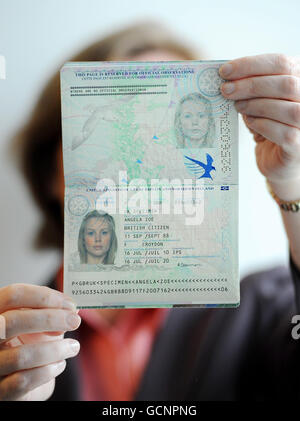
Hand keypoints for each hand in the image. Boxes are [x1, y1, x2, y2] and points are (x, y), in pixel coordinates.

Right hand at [0, 284, 80, 400]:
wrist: (20, 383)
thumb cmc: (29, 347)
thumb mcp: (36, 326)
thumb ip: (49, 314)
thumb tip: (70, 307)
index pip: (12, 295)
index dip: (43, 296)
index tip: (68, 304)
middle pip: (12, 321)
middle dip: (50, 319)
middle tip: (74, 321)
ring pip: (21, 355)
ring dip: (55, 349)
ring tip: (73, 347)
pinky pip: (23, 381)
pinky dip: (47, 371)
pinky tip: (60, 364)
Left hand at [219, 54, 299, 188]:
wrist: (279, 159)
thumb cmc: (270, 126)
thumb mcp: (260, 100)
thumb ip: (251, 87)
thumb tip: (227, 76)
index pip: (281, 62)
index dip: (251, 65)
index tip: (225, 71)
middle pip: (285, 83)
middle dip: (250, 85)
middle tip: (226, 90)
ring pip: (287, 109)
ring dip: (256, 105)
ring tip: (237, 106)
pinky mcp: (299, 146)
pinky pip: (283, 133)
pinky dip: (262, 125)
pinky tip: (249, 123)